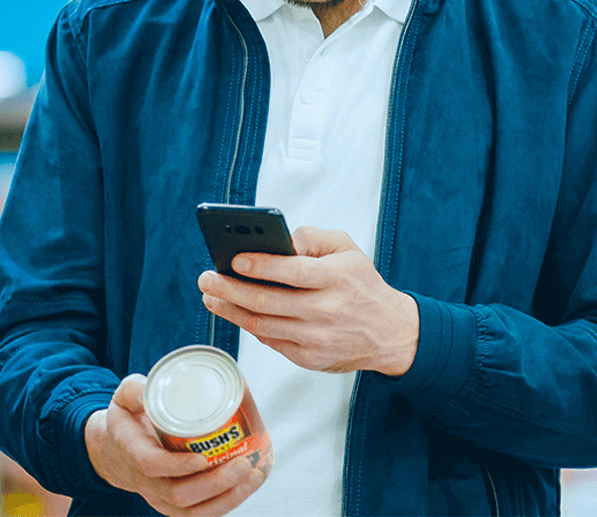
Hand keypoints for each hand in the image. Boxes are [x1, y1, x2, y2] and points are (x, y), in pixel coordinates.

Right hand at [85, 374, 265, 515]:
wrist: (117, 451)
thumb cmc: (128, 420)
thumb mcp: (124, 397)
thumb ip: (137, 389)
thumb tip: (156, 385)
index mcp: (132, 450)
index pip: (151, 465)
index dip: (177, 465)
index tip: (203, 458)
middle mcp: (147, 481)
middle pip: (179, 494)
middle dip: (215, 483)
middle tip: (244, 462)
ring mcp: (161, 497)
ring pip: (193, 511)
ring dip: (228, 497)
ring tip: (254, 476)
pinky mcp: (176, 505)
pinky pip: (201, 514)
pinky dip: (228, 503)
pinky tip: (249, 486)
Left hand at [197, 226, 418, 375]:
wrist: (390, 333)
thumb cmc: (362, 284)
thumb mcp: (346, 248)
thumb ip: (312, 237)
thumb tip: (279, 241)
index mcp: (337, 279)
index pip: (293, 273)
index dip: (261, 266)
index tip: (234, 259)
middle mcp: (326, 311)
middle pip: (268, 302)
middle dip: (230, 289)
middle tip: (206, 278)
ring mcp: (317, 339)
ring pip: (262, 325)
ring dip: (230, 310)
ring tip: (210, 295)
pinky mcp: (309, 358)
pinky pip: (271, 340)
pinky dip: (249, 326)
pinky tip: (234, 312)